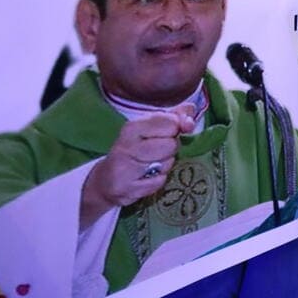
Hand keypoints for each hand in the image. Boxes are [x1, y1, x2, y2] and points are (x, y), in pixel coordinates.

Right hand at [78, 109, 195, 228]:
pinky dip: (157, 181)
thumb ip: (174, 116)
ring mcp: (125, 168)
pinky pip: (159, 182)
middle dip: (170, 149)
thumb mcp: (150, 128)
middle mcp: (127, 146)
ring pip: (167, 164)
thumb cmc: (134, 150)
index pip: (170, 123)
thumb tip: (191, 108)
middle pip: (171, 145)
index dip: (177, 128)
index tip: (170, 132)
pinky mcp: (128, 189)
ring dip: (165, 165)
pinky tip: (145, 178)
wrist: (106, 180)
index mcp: (132, 127)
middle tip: (157, 151)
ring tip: (151, 164)